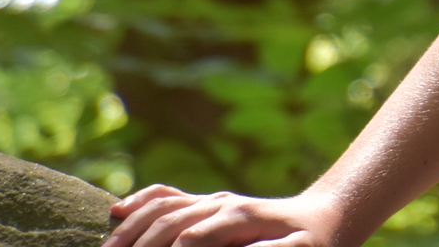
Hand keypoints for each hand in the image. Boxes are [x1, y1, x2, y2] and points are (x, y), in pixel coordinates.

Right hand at [103, 186, 345, 246]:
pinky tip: (116, 212)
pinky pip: (167, 196)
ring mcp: (211, 200)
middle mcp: (221, 202)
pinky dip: (140, 202)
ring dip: (131, 228)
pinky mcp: (206, 202)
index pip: (189, 241)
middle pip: (168, 223)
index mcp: (239, 216)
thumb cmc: (312, 242)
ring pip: (161, 206)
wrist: (322, 217)